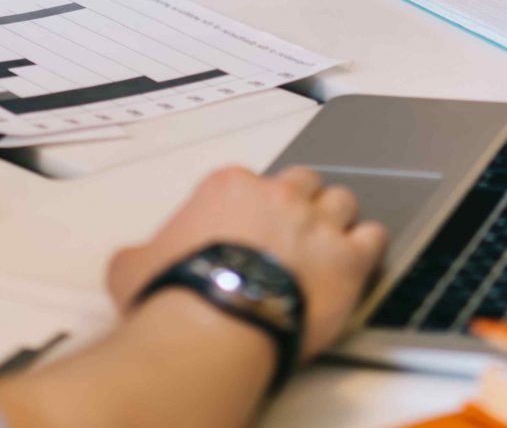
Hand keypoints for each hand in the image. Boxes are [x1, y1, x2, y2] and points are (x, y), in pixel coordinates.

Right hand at [104, 166, 386, 364]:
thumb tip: (132, 261)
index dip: (254, 206)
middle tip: (293, 230)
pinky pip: (373, 236)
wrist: (215, 325)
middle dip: (301, 202)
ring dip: (337, 219)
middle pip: (303, 182)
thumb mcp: (133, 266)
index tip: (250, 227)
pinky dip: (368, 245)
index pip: (252, 181)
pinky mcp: (348, 259)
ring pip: (342, 201)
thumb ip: (140, 252)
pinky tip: (361, 257)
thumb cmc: (178, 294)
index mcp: (229, 186)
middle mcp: (278, 196)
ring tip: (330, 243)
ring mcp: (317, 224)